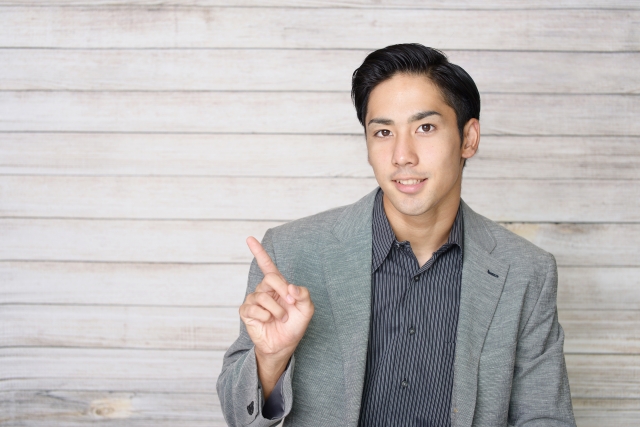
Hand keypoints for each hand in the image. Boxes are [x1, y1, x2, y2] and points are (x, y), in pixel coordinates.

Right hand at [239, 236, 314, 396]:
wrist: (284, 344)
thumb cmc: (294, 325)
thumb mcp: (306, 309)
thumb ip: (303, 294)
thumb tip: (290, 286)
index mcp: (278, 285)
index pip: (267, 265)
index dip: (258, 252)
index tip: (249, 239)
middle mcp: (264, 290)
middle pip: (270, 278)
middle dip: (282, 289)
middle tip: (290, 302)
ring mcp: (254, 301)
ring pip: (262, 296)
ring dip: (276, 309)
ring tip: (281, 318)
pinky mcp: (246, 312)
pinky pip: (253, 309)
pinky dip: (265, 316)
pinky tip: (267, 321)